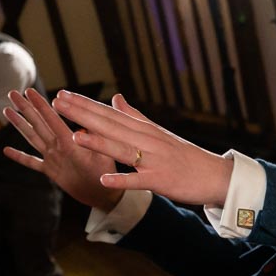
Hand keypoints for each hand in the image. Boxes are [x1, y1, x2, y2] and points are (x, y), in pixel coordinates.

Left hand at [3, 88, 122, 210]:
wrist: (102, 198)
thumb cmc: (107, 174)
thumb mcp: (107, 152)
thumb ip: (96, 135)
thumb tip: (89, 119)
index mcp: (69, 145)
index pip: (52, 120)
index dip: (40, 104)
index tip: (30, 91)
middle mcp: (56, 151)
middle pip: (38, 126)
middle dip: (25, 108)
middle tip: (13, 94)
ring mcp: (51, 161)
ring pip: (32, 139)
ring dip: (18, 124)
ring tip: (6, 110)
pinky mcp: (50, 172)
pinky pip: (32, 163)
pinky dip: (19, 157)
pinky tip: (6, 150)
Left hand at [51, 91, 233, 206]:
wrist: (216, 176)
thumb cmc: (187, 156)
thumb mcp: (160, 133)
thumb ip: (135, 116)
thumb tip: (115, 98)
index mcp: (145, 130)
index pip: (111, 114)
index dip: (86, 104)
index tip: (63, 94)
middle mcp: (148, 141)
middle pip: (111, 126)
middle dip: (84, 115)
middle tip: (58, 103)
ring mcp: (154, 161)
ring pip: (122, 150)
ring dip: (99, 144)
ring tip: (75, 137)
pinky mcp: (161, 181)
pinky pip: (138, 181)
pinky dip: (122, 180)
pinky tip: (104, 179)